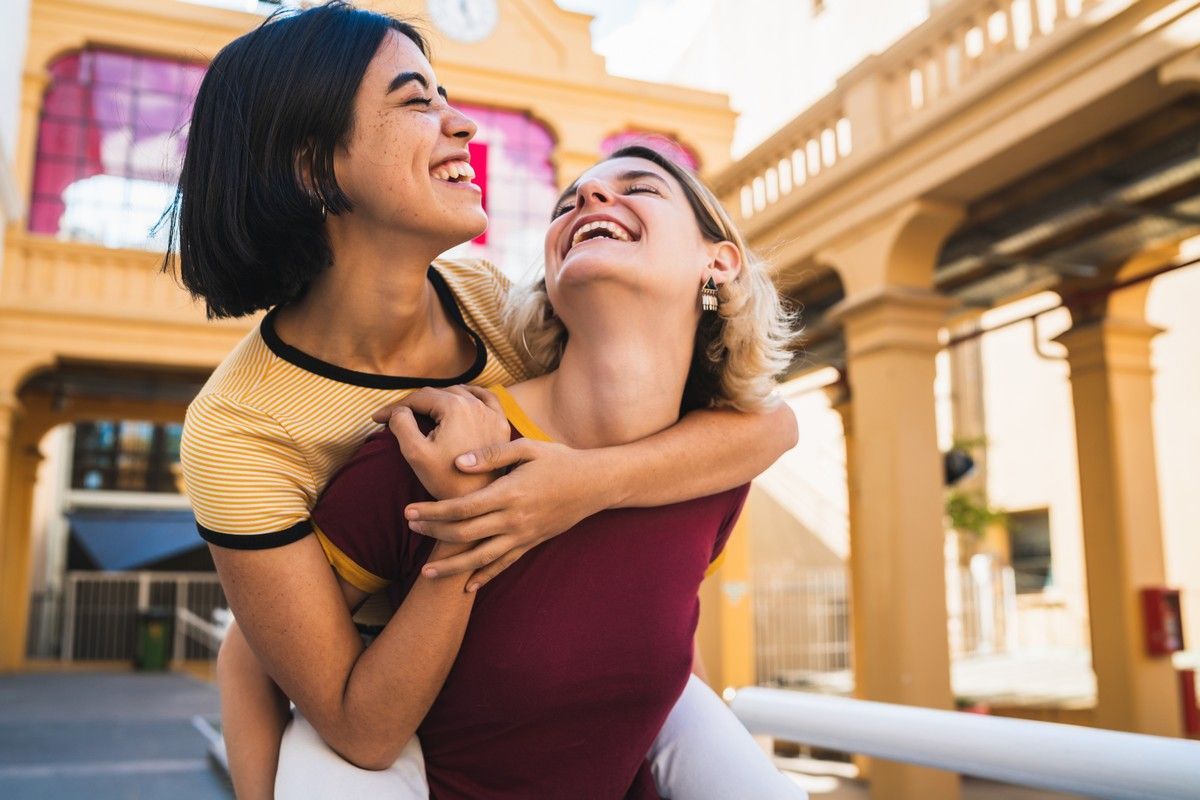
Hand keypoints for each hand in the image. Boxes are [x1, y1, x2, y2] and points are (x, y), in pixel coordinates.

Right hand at [379, 386, 511, 500]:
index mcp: (455, 407)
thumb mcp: (415, 453)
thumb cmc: (446, 480)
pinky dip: (470, 395)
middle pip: (437, 394)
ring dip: (437, 399)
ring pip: (459, 393)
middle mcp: (476, 404)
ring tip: (420, 410)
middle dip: (413, 404)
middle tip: (393, 417)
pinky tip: (461, 398)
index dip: (394, 407)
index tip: (376, 419)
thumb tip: (399, 411)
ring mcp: (491, 413)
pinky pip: (486, 398)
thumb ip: (402, 424)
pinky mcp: (501, 424)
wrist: (479, 501)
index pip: (418, 398)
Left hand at [404, 439, 614, 589]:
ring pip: (480, 558)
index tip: (410, 510)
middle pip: (465, 533)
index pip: (462, 507)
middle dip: (434, 532)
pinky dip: (484, 577)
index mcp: (509, 493)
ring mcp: (523, 535)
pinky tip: (466, 587)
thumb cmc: (559, 460)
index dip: (433, 511)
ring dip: (452, 567)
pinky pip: (504, 565)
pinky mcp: (531, 544)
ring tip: (426, 572)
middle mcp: (514, 519)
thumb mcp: (527, 447)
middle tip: (410, 526)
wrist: (595, 484)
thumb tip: (459, 462)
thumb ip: (492, 454)